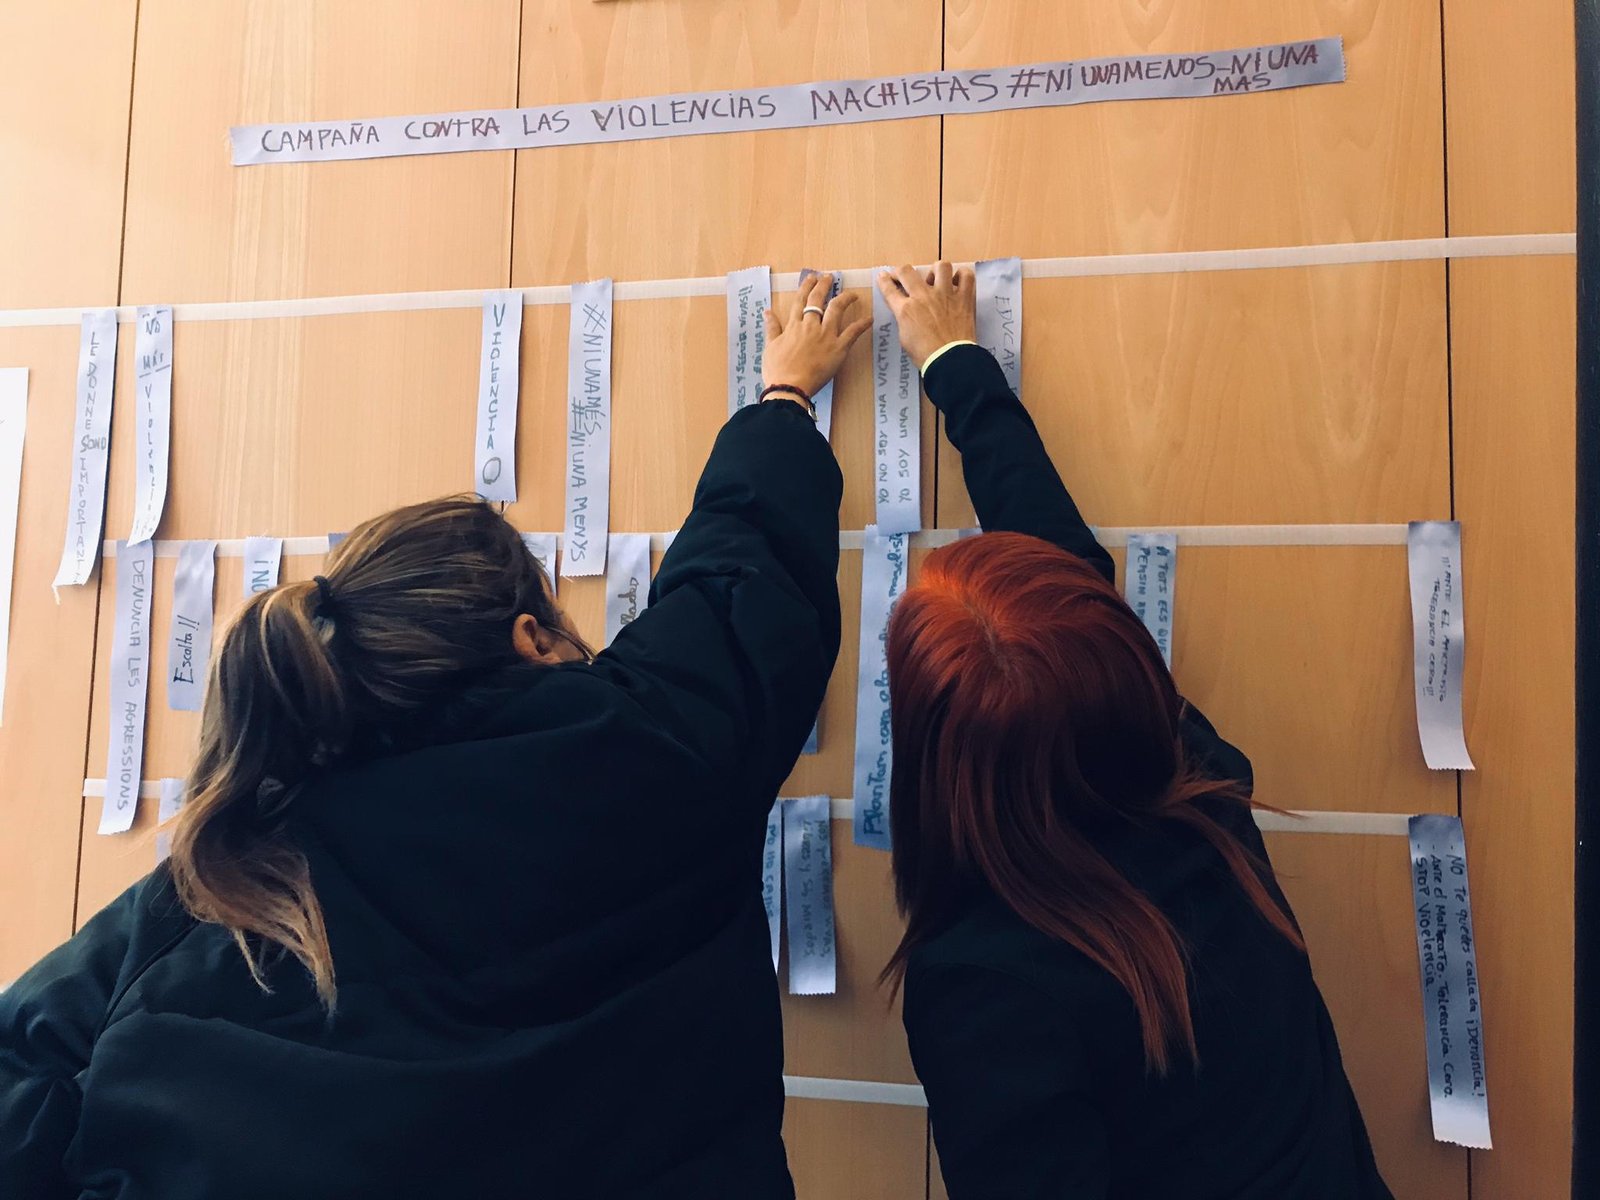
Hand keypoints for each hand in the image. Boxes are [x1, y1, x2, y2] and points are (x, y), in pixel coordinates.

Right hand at [762, 272, 871, 398]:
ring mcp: (825, 335)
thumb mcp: (770, 346)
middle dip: (824, 286)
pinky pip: (853, 333)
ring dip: (845, 298)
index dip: (806, 287)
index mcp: (794, 325)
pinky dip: (862, 324)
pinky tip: (870, 319)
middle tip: (829, 277)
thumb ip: (772, 328)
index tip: (811, 278)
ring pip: (836, 309)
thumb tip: (767, 311)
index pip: (800, 300)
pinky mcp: (838, 348)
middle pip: (818, 300)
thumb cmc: (777, 370)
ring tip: (851, 293)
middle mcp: (810, 325)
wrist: (789, 387)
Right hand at [876, 261, 975, 368]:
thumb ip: (904, 320)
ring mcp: (945, 295)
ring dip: (936, 271)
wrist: (949, 360)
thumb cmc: (925, 355)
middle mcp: (923, 296)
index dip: (884, 281)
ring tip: (936, 279)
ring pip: (940, 266)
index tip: (883, 276)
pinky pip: (966, 276)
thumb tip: (906, 312)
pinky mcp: (964, 298)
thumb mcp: (905, 338)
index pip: (889, 290)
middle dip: (900, 272)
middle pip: (907, 272)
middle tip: (903, 276)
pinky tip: (958, 282)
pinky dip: (962, 276)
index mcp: (906, 309)